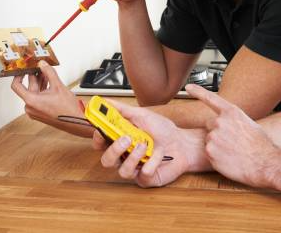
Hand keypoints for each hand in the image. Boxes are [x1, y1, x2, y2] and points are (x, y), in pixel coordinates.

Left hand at [11, 61, 93, 136]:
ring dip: (39, 83)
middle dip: (34, 77)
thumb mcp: (58, 86)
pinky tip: (49, 83)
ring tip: (46, 74)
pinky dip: (42, 90)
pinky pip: (37, 99)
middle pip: (27, 88)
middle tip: (39, 67)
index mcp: (31, 101)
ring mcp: (35, 111)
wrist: (76, 122)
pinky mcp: (40, 113)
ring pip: (34, 93)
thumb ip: (49, 72)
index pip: (16, 85)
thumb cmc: (67, 109)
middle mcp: (30, 107)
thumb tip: (43, 64)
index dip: (18, 75)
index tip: (23, 69)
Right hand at [91, 98, 208, 187]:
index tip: (101, 130)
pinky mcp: (146, 179)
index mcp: (120, 140)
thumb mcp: (141, 115)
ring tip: (145, 145)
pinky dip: (152, 162)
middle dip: (114, 150)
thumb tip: (104, 101)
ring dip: (134, 157)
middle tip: (126, 139)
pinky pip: (143, 174)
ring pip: (122, 171)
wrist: (182, 142)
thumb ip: (121, 110)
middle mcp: (125, 156)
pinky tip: (159, 154)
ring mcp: (135, 169)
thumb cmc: (162, 130)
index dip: (98, 138)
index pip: (100, 143)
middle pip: (106, 161)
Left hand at [186, 84, 278, 187]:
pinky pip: (209, 152)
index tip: (189, 87)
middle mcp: (220, 122)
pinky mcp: (210, 151)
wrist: (265, 163)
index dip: (198, 91)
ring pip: (209, 139)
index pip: (210, 98)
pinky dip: (216, 157)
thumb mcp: (249, 123)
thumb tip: (228, 121)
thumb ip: (234, 120)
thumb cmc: (261, 145)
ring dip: (217, 145)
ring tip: (233, 151)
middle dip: (217, 131)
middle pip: (209, 124)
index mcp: (231, 112)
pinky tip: (229, 159)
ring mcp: (213, 137)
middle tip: (231, 142)